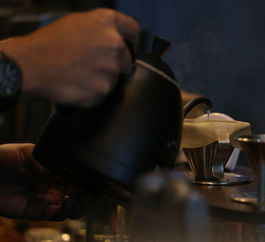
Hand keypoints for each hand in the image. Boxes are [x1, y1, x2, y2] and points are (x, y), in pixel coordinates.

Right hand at [0, 8, 139, 106]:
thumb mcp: (77, 22)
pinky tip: (77, 84)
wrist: (29, 67)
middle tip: (92, 64)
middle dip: (114, 61)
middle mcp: (115, 45)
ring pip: (115, 78)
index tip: (130, 45)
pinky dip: (93, 91)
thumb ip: (102, 29)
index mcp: (107, 23)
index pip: (133, 30)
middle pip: (126, 58)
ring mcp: (110, 71)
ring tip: (80, 74)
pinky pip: (103, 93)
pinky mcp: (102, 91)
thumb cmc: (48, 43)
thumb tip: (117, 38)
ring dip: (102, 78)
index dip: (131, 38)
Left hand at [0, 143, 85, 220]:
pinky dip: (67, 211)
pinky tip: (67, 202)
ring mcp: (49, 199)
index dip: (91, 178)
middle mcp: (57, 185)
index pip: (81, 175)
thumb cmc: (4, 158)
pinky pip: (59, 215)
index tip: (97, 177)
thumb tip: (73, 162)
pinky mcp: (39, 212)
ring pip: (75, 206)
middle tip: (93, 190)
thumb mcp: (30, 152)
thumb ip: (52, 159)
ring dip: (83, 204)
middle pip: (83, 193)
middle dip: (92, 193)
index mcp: (58, 169)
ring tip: (80, 197)